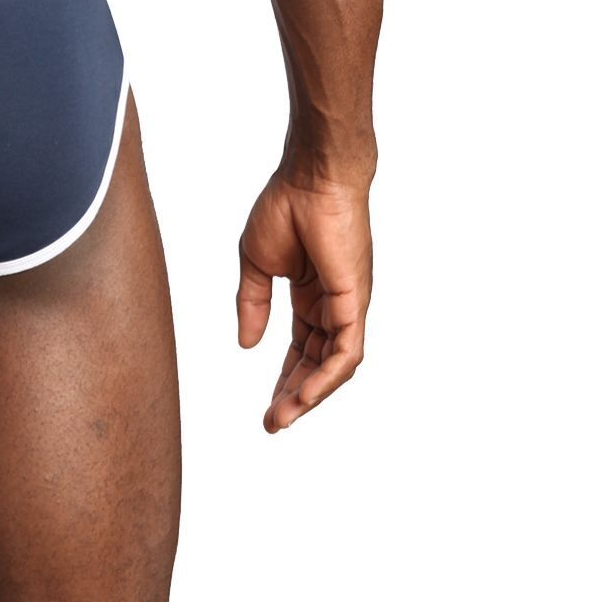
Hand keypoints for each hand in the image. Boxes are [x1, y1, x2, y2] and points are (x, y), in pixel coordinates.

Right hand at [236, 169, 371, 432]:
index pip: (301, 348)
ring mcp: (347, 306)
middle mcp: (333, 306)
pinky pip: (346, 352)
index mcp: (310, 295)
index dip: (284, 378)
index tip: (267, 408)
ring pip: (334, 366)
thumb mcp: (255, 263)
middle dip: (295, 396)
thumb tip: (246, 344)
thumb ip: (252, 304)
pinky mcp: (354, 302)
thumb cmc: (284, 207)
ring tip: (283, 417)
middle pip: (317, 364)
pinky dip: (326, 377)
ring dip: (309, 395)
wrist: (309, 178)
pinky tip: (304, 395)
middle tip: (272, 423)